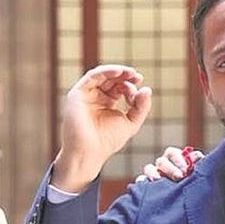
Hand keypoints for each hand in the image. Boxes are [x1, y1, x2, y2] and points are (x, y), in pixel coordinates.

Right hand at [54, 64, 152, 191]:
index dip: (131, 87)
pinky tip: (118, 72)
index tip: (141, 92)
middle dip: (125, 76)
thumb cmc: (108, 141)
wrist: (90, 152)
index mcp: (106, 103)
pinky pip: (91, 76)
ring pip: (101, 75)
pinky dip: (105, 71)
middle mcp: (95, 97)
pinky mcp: (77, 94)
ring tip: (130, 72)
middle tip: (137, 77)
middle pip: (111, 79)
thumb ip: (141, 107)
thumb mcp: (131, 123)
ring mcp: (86, 95)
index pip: (119, 87)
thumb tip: (147, 89)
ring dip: (116, 71)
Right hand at [135, 146, 204, 182]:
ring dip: (154, 173)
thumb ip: (197, 166)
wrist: (184, 206)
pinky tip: (148, 187)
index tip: (186, 169)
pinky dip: (142, 182)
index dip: (178, 158)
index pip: (172, 153)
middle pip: (162, 161)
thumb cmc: (192, 187)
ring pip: (149, 169)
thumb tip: (198, 156)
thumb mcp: (196, 176)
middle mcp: (162, 166)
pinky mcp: (146, 186)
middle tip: (179, 177)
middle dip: (170, 169)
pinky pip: (141, 181)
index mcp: (174, 161)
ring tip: (160, 181)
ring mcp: (153, 176)